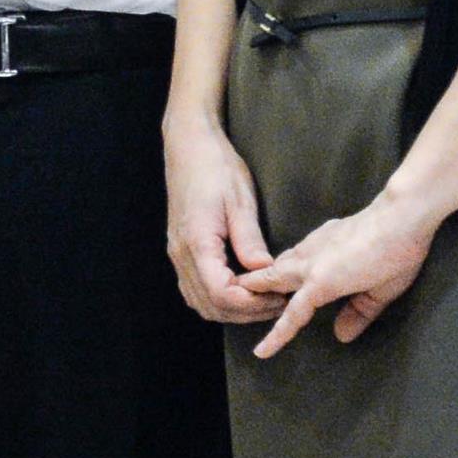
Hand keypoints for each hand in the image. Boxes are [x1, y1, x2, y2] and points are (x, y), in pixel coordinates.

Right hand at [162, 108, 279, 323]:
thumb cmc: (215, 166)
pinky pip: (194, 289)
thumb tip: (263, 272)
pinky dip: (218, 299)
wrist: (188, 144)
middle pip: (211, 306)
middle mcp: (181, 254)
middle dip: (246, 312)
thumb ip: (249, 239)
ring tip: (263, 298)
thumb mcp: (239, 200)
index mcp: (197, 242)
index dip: (253, 304)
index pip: (222, 294)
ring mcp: (177, 253)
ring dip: (232, 309)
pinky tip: (241, 289)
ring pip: (200, 302)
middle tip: (278, 302)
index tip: (280, 297)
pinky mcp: (180, 250)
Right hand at [247, 188, 436, 357]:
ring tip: (255, 281)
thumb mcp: (381, 294)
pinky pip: (298, 249)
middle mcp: (311, 262)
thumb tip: (341, 335)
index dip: (277, 336)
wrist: (400, 216)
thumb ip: (358, 314)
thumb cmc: (396, 258)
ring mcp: (316, 243)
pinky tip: (293, 261)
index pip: (293, 314)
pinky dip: (288, 258)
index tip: (261, 352)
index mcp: (322, 282)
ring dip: (268, 272)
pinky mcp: (325, 232)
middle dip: (253, 287)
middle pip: (273, 277)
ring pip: (283, 260)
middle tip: (235, 296)